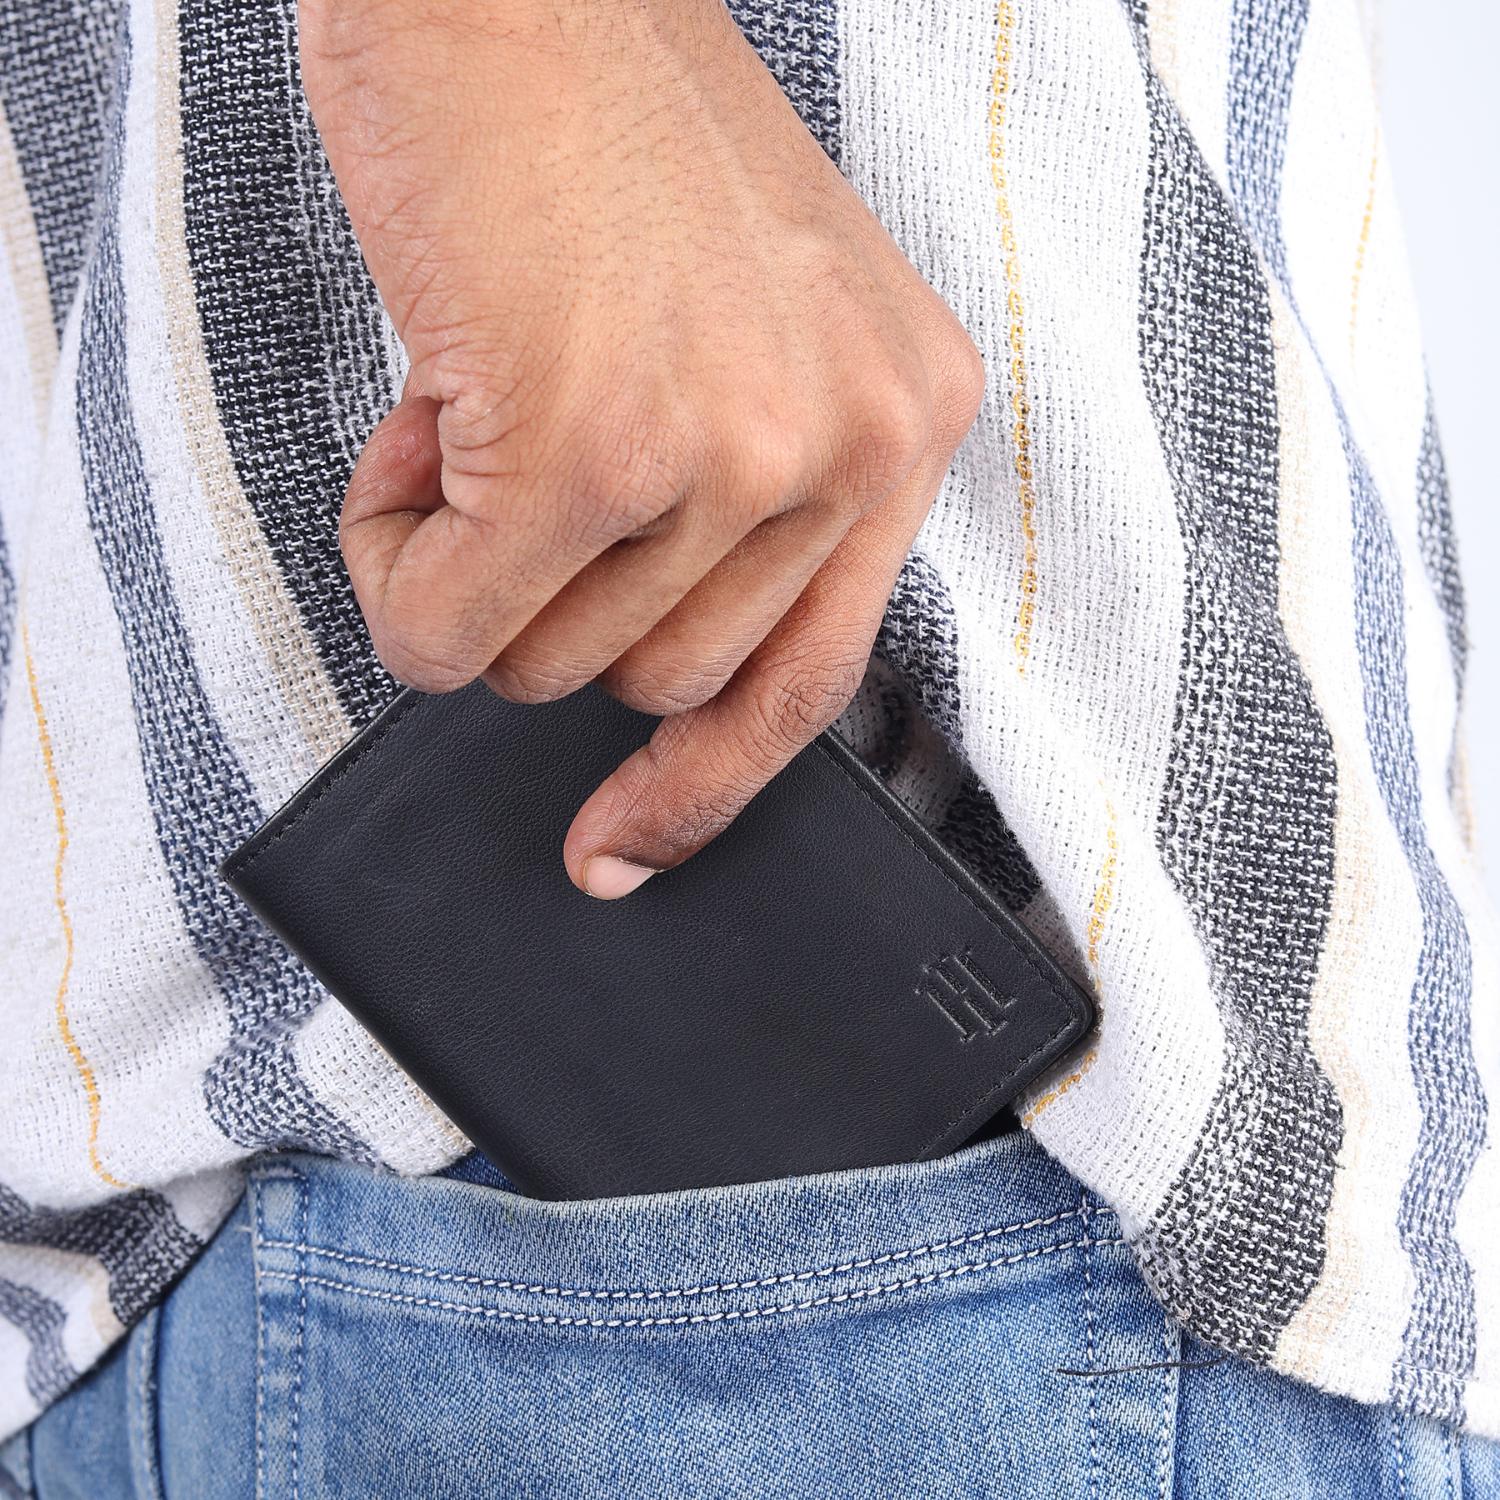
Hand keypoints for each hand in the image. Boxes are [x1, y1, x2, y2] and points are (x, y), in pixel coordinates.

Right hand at [301, 0, 983, 896]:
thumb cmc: (610, 137)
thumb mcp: (749, 330)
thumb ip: (734, 510)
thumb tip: (634, 683)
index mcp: (903, 417)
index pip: (811, 682)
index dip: (705, 791)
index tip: (625, 847)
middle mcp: (842, 440)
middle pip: (649, 683)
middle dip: (550, 602)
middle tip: (512, 460)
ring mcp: (726, 451)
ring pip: (543, 666)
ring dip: (472, 564)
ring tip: (474, 407)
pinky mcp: (593, 449)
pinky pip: (445, 632)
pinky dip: (395, 560)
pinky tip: (417, 422)